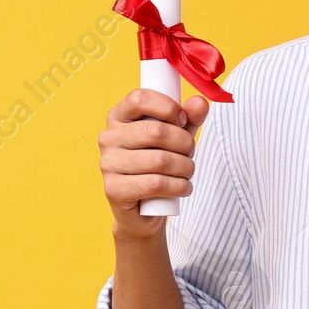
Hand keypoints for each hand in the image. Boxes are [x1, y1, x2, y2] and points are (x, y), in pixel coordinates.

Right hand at [99, 89, 211, 239]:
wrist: (143, 210)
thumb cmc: (159, 167)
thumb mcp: (177, 138)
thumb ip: (189, 118)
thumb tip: (200, 102)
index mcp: (119, 117)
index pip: (139, 98)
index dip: (168, 107)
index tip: (182, 120)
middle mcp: (109, 138)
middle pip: (156, 131)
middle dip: (184, 143)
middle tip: (189, 153)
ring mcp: (108, 164)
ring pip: (160, 160)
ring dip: (185, 167)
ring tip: (188, 172)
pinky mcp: (114, 189)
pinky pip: (156, 184)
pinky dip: (179, 186)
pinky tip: (183, 187)